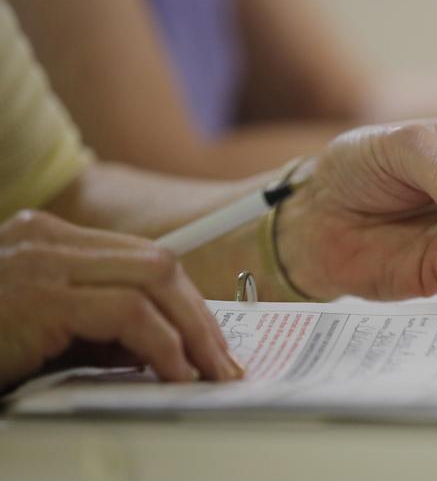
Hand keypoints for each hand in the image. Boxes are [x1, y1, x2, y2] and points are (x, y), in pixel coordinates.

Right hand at [0, 211, 242, 387]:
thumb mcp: (40, 333)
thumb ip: (93, 330)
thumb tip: (162, 351)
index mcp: (48, 240)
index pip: (141, 259)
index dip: (185, 300)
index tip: (211, 338)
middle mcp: (46, 237)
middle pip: (157, 263)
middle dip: (200, 315)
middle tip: (223, 361)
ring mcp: (41, 257)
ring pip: (154, 279)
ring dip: (192, 331)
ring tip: (210, 372)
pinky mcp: (39, 292)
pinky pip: (129, 314)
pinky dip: (162, 344)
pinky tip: (173, 373)